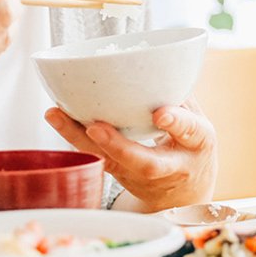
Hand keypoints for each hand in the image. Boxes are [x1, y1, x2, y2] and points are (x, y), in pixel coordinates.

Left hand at [45, 100, 217, 211]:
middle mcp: (170, 167)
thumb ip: (182, 97)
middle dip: (119, 146)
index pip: (190, 133)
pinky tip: (57, 118)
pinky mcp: (121, 177)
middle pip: (145, 164)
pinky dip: (75, 139)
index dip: (176, 122)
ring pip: (111, 164)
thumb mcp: (198, 123)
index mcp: (196, 145)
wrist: (184, 196)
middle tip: (95, 128)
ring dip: (81, 140)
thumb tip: (161, 60)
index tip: (160, 113)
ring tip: (57, 115)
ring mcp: (142, 177)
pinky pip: (97, 159)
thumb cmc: (190, 148)